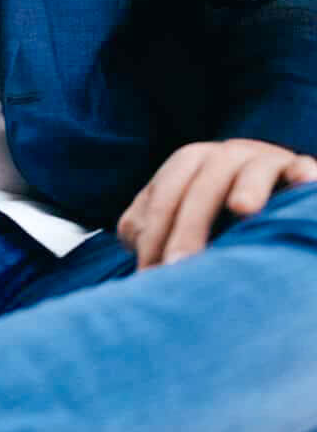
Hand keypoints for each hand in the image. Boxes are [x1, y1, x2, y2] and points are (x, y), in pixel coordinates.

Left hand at [117, 138, 316, 270]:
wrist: (273, 199)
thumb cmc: (217, 218)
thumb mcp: (184, 217)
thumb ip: (151, 225)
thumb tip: (132, 240)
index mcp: (193, 163)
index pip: (166, 191)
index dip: (154, 231)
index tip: (148, 275)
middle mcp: (227, 156)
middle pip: (203, 182)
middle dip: (189, 223)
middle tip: (176, 266)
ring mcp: (266, 161)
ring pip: (253, 168)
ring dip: (248, 186)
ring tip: (242, 208)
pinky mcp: (300, 171)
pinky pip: (302, 168)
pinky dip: (303, 173)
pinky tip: (304, 181)